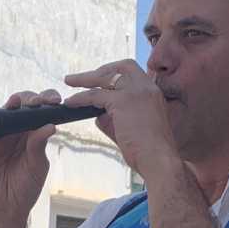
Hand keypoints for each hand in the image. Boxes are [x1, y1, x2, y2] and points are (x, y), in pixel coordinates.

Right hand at [0, 90, 59, 220]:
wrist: (5, 208)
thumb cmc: (24, 188)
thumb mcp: (37, 166)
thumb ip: (39, 145)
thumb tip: (49, 124)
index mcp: (34, 135)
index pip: (42, 112)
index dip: (49, 103)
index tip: (58, 102)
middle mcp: (19, 131)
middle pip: (26, 105)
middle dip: (35, 98)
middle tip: (43, 101)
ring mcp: (2, 134)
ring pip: (9, 109)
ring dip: (19, 101)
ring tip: (30, 102)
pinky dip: (1, 113)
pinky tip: (10, 109)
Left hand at [63, 60, 177, 177]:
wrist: (159, 161)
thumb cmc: (149, 152)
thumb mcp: (133, 129)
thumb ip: (116, 119)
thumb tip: (97, 116)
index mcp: (153, 92)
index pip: (133, 70)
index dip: (115, 71)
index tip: (101, 78)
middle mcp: (147, 87)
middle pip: (120, 66)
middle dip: (100, 70)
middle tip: (82, 78)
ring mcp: (135, 92)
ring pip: (105, 78)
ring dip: (85, 79)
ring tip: (69, 81)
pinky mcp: (122, 102)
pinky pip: (95, 95)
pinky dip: (80, 98)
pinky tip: (70, 103)